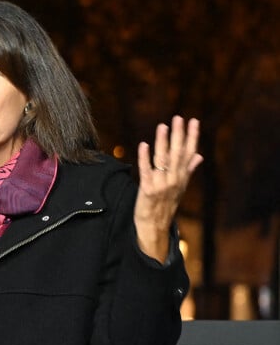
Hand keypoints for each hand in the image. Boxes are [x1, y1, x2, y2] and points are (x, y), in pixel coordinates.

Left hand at [134, 116, 202, 262]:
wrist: (155, 226)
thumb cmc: (166, 204)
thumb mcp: (180, 187)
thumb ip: (189, 169)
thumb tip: (199, 155)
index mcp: (182, 177)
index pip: (189, 153)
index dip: (192, 137)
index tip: (193, 121)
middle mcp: (174, 180)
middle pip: (177, 154)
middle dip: (178, 135)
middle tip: (178, 118)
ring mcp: (161, 185)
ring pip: (163, 160)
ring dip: (162, 142)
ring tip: (163, 126)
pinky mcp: (147, 190)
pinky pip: (146, 171)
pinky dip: (145, 158)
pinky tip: (143, 145)